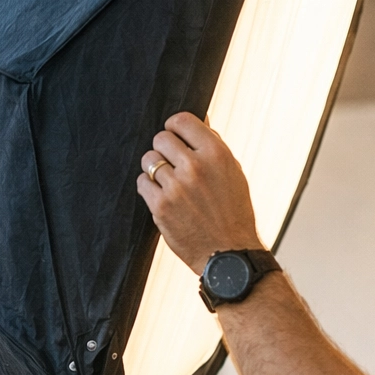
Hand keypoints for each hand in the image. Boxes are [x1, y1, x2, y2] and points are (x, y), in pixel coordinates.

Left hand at [135, 112, 266, 271]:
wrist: (228, 254)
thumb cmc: (233, 211)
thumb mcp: (232, 172)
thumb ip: (213, 145)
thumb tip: (199, 119)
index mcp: (216, 154)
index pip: (181, 120)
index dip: (175, 128)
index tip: (176, 137)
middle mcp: (195, 167)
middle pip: (161, 138)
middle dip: (164, 149)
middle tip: (172, 164)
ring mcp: (176, 187)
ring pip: (148, 160)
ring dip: (155, 168)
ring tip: (168, 182)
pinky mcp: (160, 206)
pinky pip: (142, 182)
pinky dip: (149, 187)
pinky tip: (162, 196)